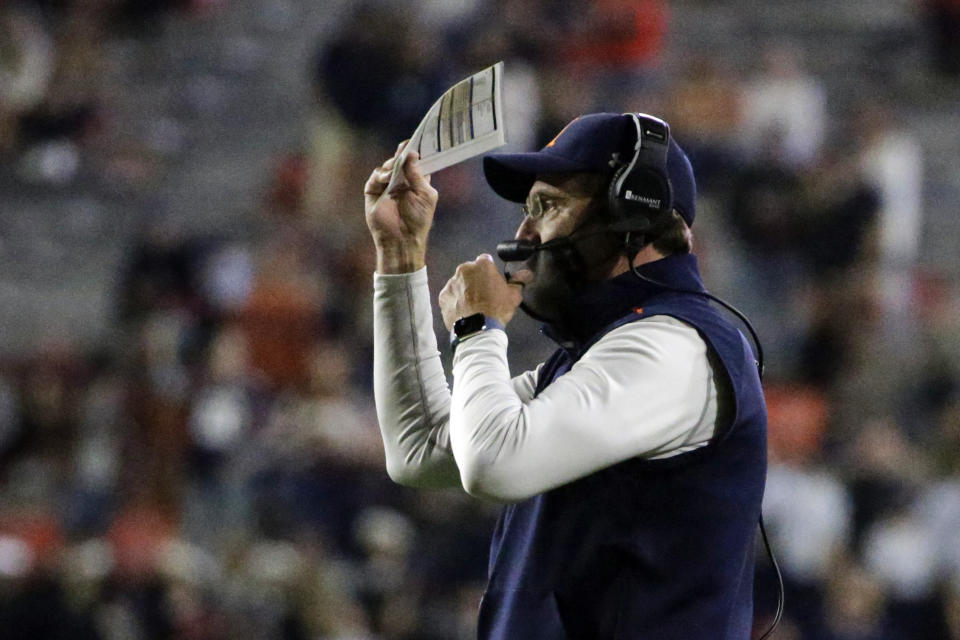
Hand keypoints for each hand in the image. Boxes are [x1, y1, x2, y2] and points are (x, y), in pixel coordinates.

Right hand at [364, 142, 437, 273]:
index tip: (418, 140)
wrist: (401, 239)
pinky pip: (375, 177)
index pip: (416, 162)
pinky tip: (386, 179)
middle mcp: (401, 181)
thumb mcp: (424, 195)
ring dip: (391, 164)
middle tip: (405, 146)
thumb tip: (412, 153)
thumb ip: (417, 174)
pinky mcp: (373, 192)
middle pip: (399, 161)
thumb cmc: (418, 220)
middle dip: (402, 153)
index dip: (416, 152)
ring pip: (386, 167)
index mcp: (417, 182)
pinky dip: (380, 175)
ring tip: (396, 165)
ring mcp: (386, 186)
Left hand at [439, 254, 523, 329]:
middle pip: (471, 271)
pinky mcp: (443, 296)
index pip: (486, 261)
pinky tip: (463, 311)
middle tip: (483, 295)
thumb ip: (518, 281)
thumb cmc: (497, 309)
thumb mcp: (513, 296)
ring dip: (465, 290)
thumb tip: (526, 273)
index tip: (492, 283)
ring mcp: (451, 282)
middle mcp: (464, 269)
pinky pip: (451, 295)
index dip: (490, 272)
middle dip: (476, 279)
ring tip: (473, 306)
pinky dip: (455, 300)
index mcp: (482, 265)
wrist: (477, 329)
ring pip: (459, 283)